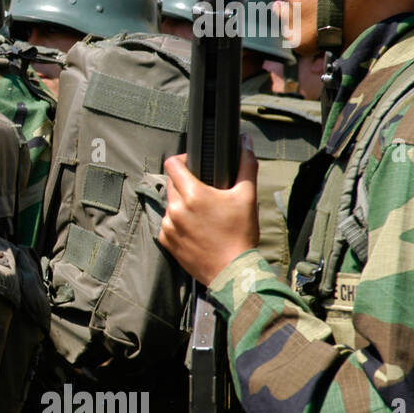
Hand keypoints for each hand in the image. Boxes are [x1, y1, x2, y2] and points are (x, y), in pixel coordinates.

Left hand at [159, 140, 258, 286]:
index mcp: (192, 194)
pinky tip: (196, 228)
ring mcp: (168, 226)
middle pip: (171, 183)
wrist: (232, 271)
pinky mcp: (165, 241)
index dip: (183, 159)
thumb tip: (246, 141)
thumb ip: (246, 165)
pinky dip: (178, 222)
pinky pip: (167, 223)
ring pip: (170, 204)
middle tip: (204, 191)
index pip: (172, 164)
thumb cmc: (240, 234)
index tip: (193, 163)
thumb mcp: (247, 196)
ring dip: (181, 204)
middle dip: (185, 182)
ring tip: (202, 213)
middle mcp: (175, 208)